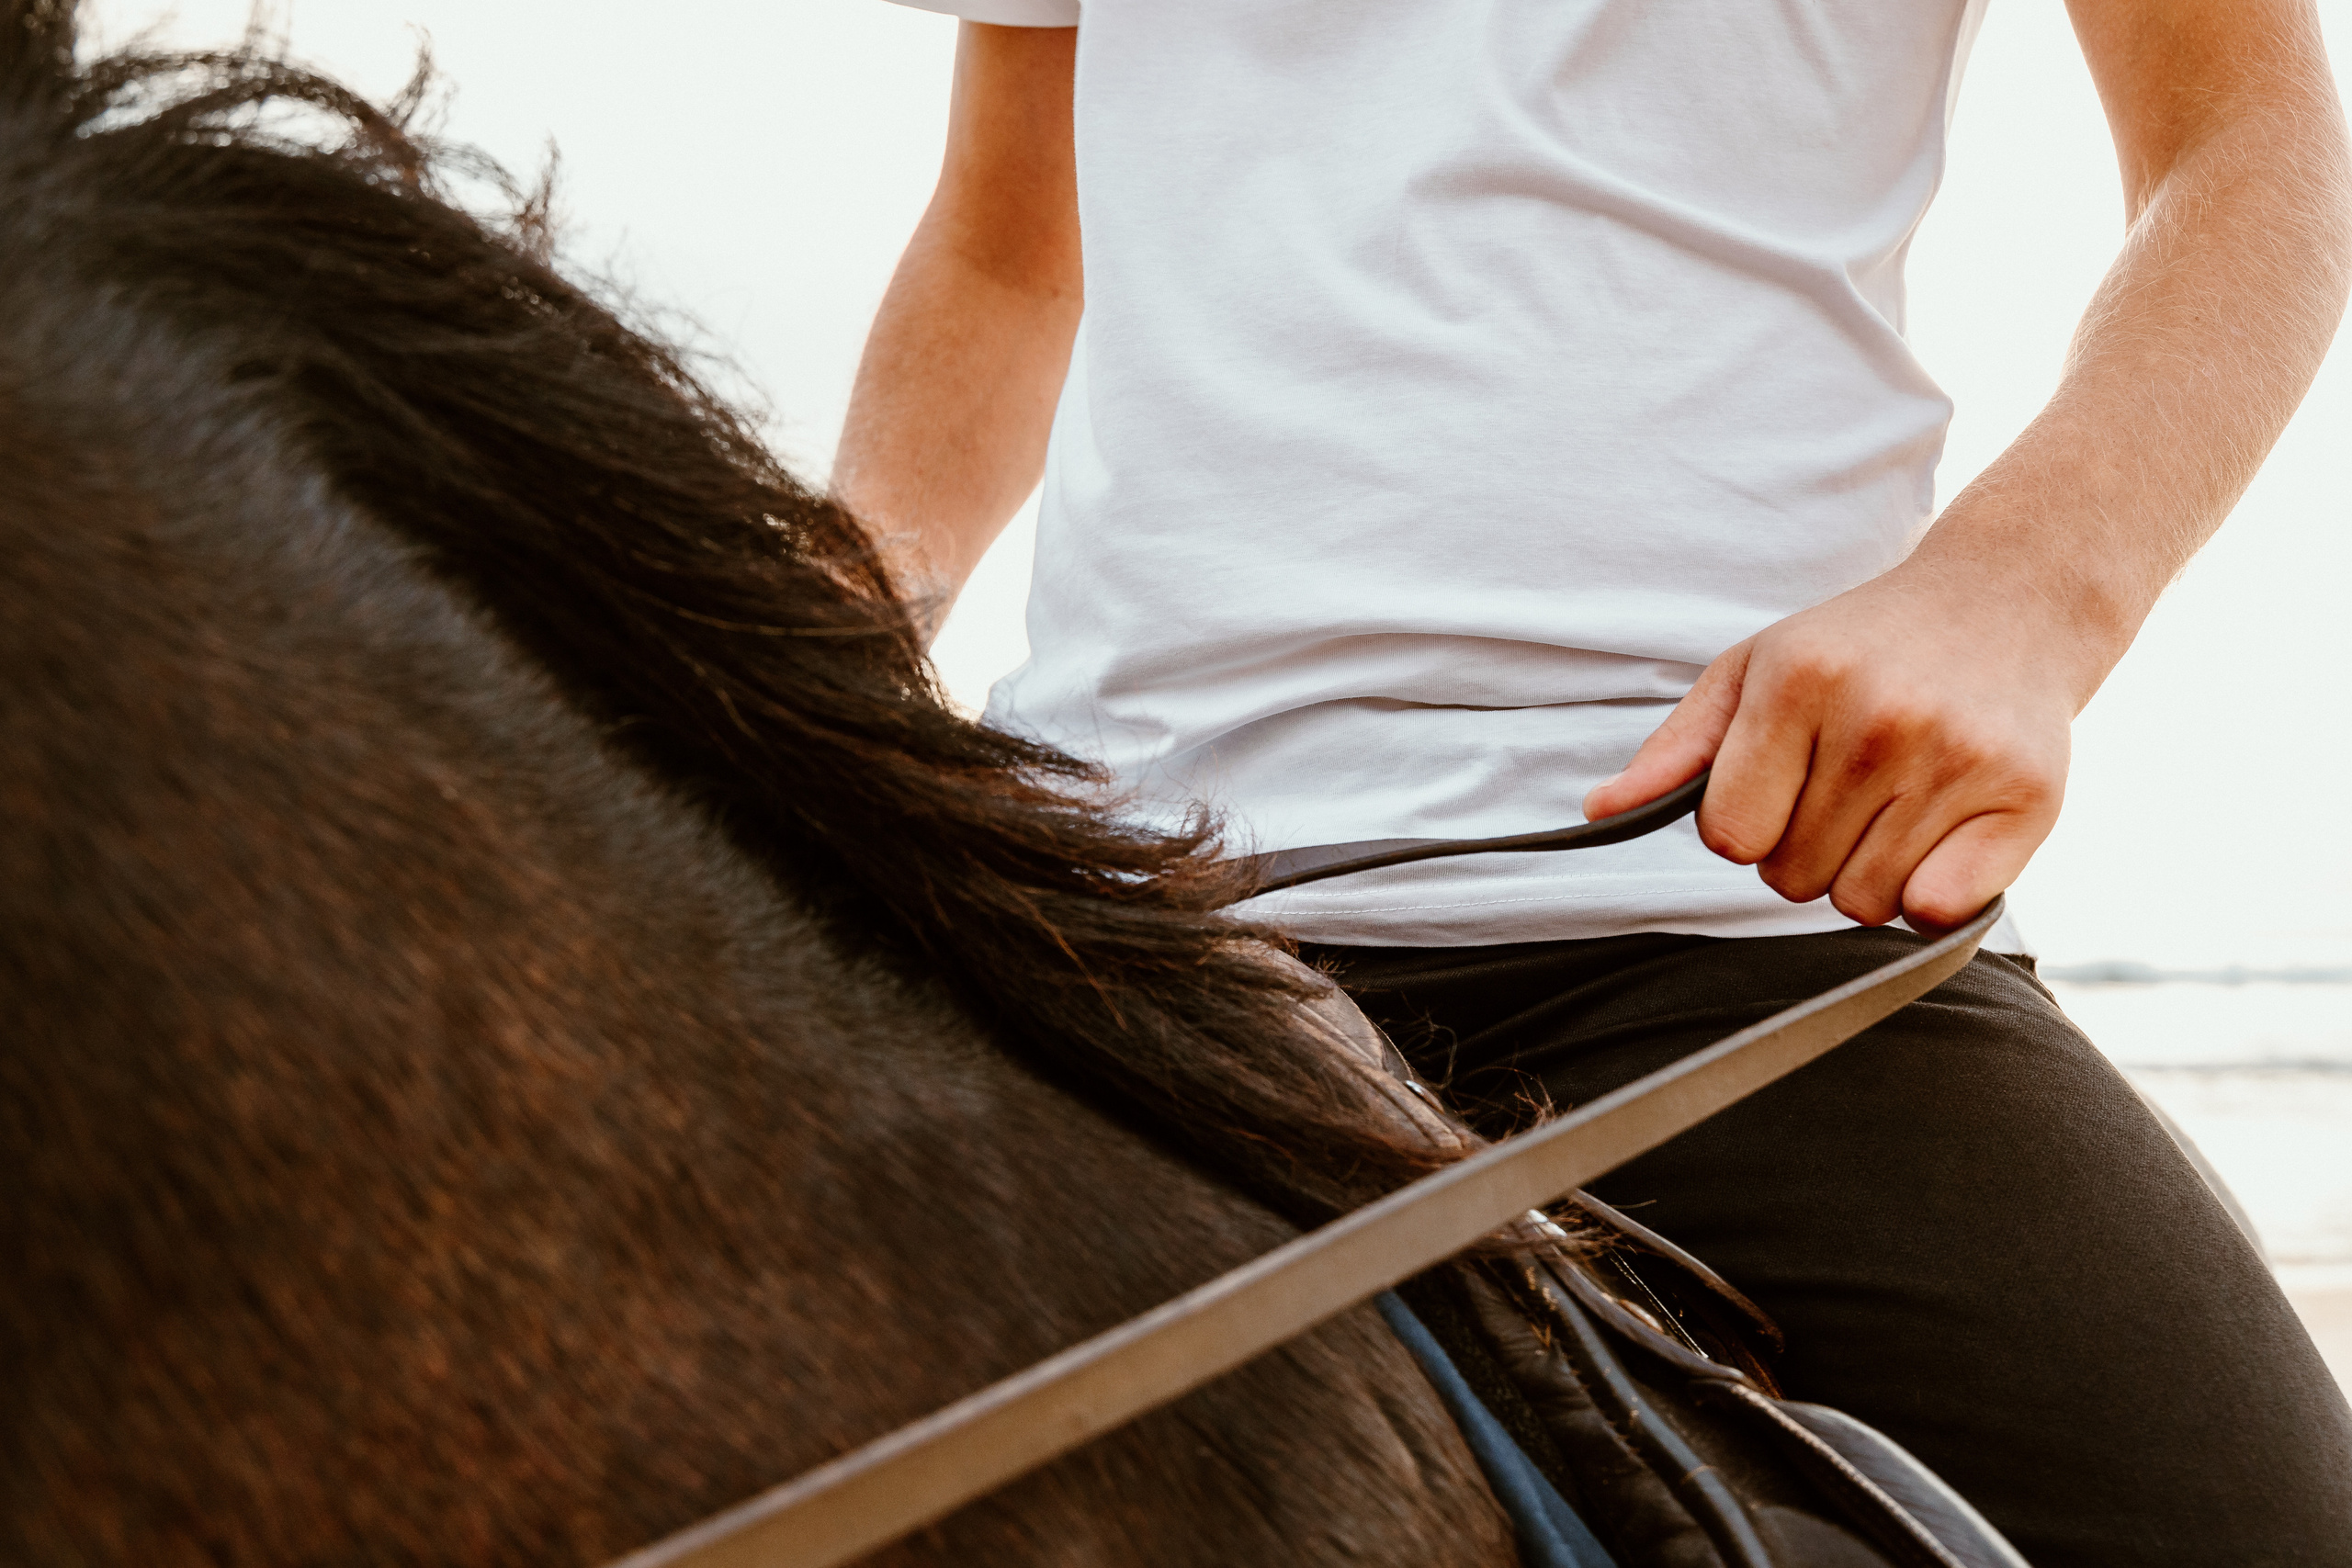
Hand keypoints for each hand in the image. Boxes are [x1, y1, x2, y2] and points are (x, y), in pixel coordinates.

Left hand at [1582, 562, 2096, 933]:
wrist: (2007, 600)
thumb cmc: (1860, 645)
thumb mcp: (1753, 669)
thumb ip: (1677, 748)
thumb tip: (1601, 811)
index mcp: (1798, 684)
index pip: (1730, 837)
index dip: (1743, 828)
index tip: (1775, 790)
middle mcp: (1879, 721)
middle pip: (1792, 878)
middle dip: (1803, 849)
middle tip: (1843, 788)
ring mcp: (1957, 760)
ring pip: (1861, 904)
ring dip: (1863, 873)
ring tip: (1890, 802)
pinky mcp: (2028, 800)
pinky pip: (1937, 910)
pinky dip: (1929, 897)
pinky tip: (1937, 837)